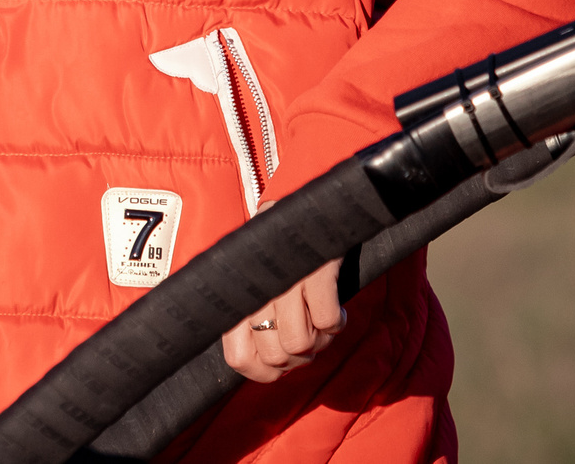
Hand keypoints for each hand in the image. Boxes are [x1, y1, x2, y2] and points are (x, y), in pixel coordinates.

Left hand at [221, 259, 344, 383]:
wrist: (308, 204)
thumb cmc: (279, 251)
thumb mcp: (256, 283)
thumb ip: (252, 322)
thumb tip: (266, 368)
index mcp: (237, 294)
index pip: (240, 359)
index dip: (264, 371)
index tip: (281, 360)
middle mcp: (256, 288)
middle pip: (277, 357)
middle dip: (299, 355)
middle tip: (307, 330)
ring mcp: (285, 279)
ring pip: (300, 345)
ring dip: (320, 339)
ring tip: (320, 317)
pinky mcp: (316, 271)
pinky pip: (328, 322)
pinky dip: (337, 320)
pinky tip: (336, 306)